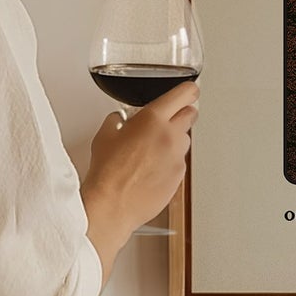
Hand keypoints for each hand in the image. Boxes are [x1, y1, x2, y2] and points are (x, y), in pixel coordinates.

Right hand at [81, 79, 198, 279]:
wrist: (112, 204)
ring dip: (175, 140)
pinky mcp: (179, 177)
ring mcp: (177, 157)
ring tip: (153, 150)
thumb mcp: (104, 136)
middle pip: (191, 114)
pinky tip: (152, 169)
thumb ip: (117, 121)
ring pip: (185, 140)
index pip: (185, 94)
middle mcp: (171, 136)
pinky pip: (180, 162)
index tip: (189, 91)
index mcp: (153, 119)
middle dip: (181, 113)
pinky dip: (170, 162)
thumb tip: (120, 120)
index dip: (188, 91)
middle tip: (168, 119)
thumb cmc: (107, 172)